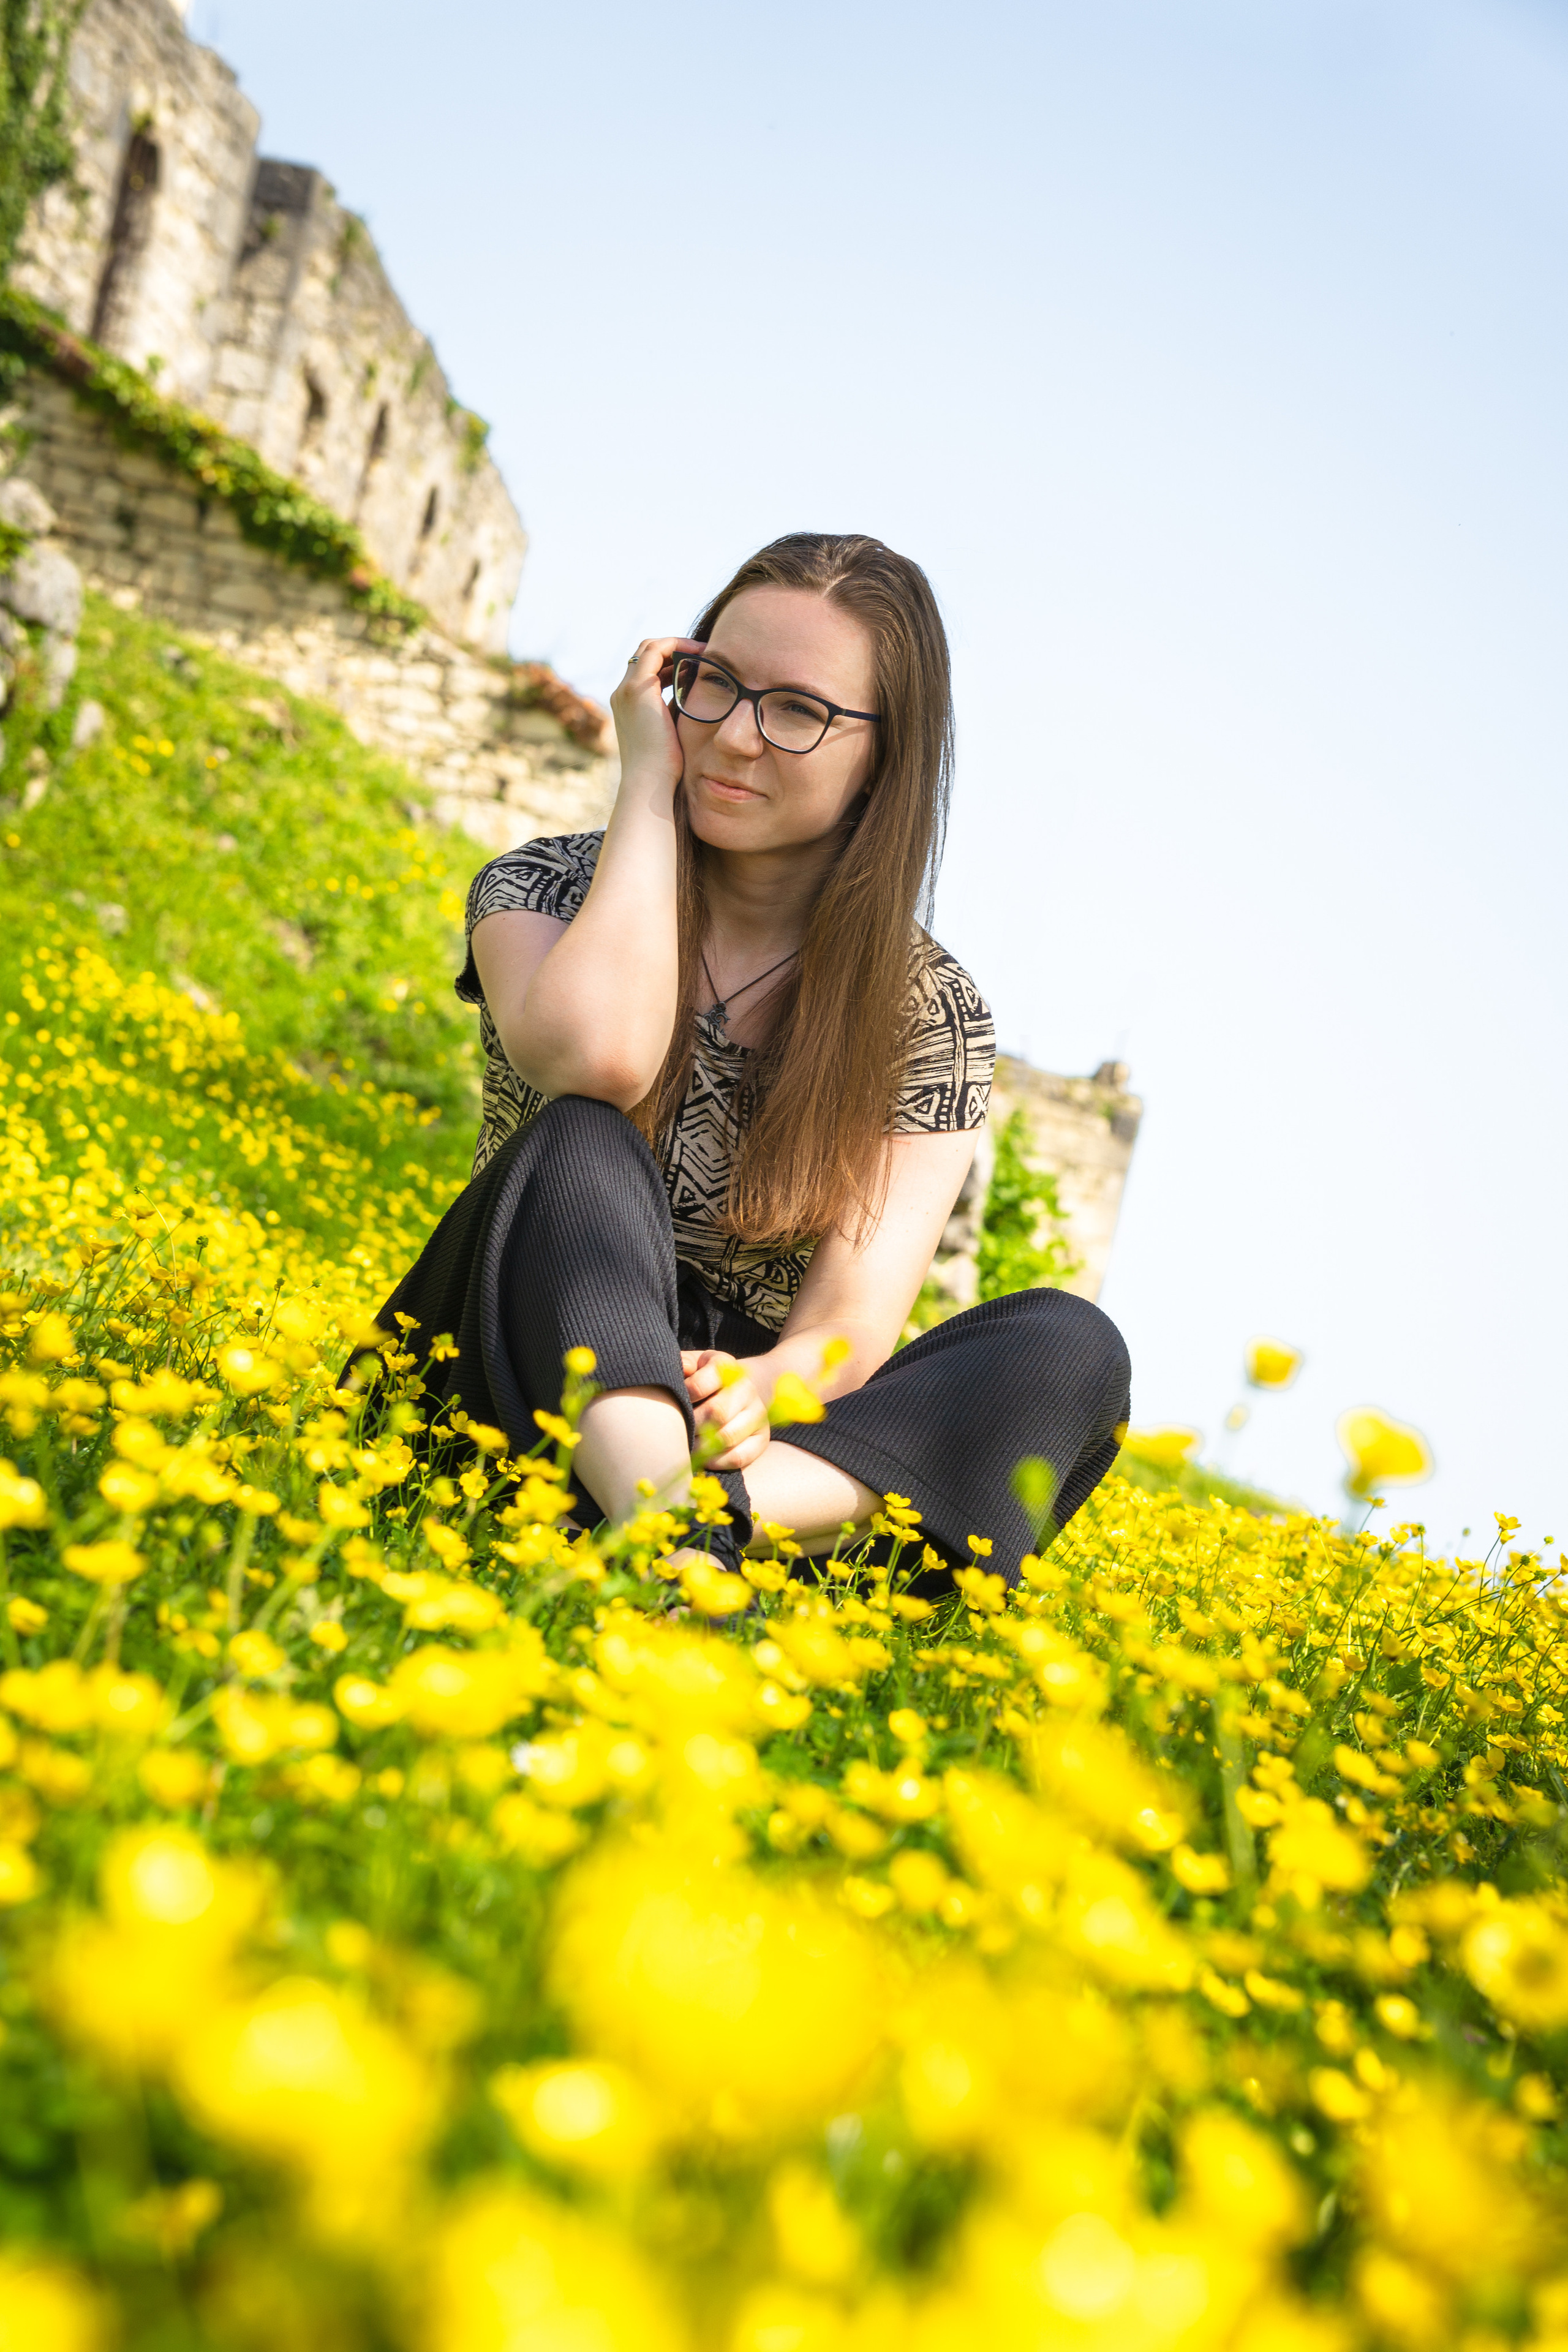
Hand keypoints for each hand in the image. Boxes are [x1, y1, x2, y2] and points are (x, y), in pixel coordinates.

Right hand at [609, 634, 705, 795]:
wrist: (650, 784)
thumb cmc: (665, 770)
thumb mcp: (671, 733)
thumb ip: (677, 711)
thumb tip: (698, 697)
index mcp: (627, 706)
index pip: (646, 670)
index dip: (670, 662)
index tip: (696, 665)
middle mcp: (622, 694)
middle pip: (644, 654)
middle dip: (673, 650)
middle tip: (702, 654)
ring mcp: (626, 690)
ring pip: (649, 648)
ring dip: (677, 646)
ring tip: (704, 652)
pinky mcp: (637, 689)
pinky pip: (656, 650)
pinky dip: (677, 647)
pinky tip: (701, 656)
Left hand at [680, 1348, 769, 1472]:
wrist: (743, 1388)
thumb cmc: (707, 1378)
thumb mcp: (694, 1364)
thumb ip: (683, 1364)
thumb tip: (684, 1370)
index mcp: (725, 1366)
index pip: (699, 1385)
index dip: (683, 1398)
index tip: (675, 1403)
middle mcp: (746, 1388)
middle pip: (716, 1413)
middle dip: (692, 1426)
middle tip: (679, 1431)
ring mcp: (758, 1414)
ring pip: (727, 1437)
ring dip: (702, 1446)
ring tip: (689, 1445)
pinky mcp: (762, 1437)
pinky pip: (740, 1456)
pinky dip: (718, 1462)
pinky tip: (705, 1457)